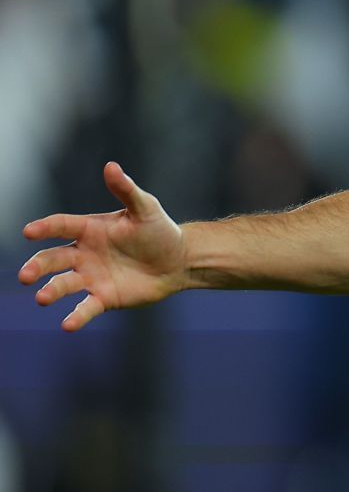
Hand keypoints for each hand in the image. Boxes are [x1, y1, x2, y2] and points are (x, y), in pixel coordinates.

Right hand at [18, 162, 189, 331]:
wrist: (179, 261)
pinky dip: (76, 316)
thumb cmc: (159, 231)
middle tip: (26, 276)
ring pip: (64, 284)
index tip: (29, 232)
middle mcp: (83, 253)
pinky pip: (86, 307)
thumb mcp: (146, 208)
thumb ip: (126, 190)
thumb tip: (111, 166)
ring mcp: (91, 276)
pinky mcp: (104, 297)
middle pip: (52, 259)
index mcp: (89, 229)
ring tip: (42, 298)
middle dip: (37, 267)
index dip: (44, 228)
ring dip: (51, 291)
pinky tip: (67, 325)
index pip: (60, 225)